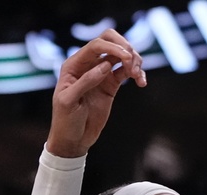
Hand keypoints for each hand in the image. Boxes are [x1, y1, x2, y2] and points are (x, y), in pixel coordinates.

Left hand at [46, 29, 145, 157]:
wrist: (73, 140)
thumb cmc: (65, 121)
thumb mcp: (69, 101)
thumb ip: (85, 81)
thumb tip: (105, 66)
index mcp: (74, 65)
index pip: (96, 46)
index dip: (112, 47)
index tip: (126, 58)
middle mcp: (88, 64)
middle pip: (110, 42)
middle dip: (125, 48)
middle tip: (132, 63)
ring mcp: (101, 74)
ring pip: (121, 55)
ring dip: (134, 61)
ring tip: (138, 77)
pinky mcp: (111, 85)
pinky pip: (126, 72)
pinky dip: (137, 73)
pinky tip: (141, 82)